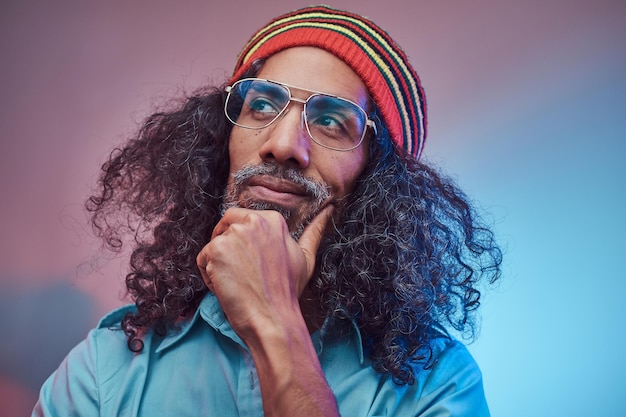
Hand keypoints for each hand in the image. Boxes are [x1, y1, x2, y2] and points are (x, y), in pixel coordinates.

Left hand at [196, 205, 332, 338]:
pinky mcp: (215, 249)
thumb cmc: (288, 291)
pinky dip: (209, 276)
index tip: (250, 263)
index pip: (242, 218)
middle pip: (224, 226)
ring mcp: (233, 234)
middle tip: (241, 273)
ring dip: (219, 264)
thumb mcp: (305, 257)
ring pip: (213, 244)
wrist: (273, 318)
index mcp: (272, 219)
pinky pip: (202, 259)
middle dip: (226, 248)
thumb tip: (328, 210)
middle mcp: (253, 221)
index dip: (241, 242)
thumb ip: (314, 231)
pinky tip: (228, 288)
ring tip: (239, 283)